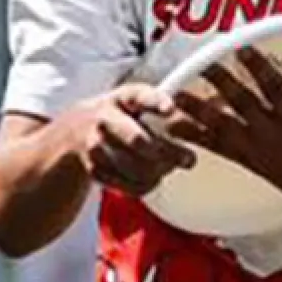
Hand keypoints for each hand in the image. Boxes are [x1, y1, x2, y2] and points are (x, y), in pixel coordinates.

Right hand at [73, 83, 195, 195]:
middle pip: (137, 139)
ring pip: (133, 165)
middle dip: (167, 152)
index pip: (140, 96)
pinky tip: (151, 180)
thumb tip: (207, 118)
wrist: (74, 133)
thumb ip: (167, 108)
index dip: (156, 102)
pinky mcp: (93, 168)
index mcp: (123, 97)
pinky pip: (124, 184)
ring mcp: (95, 145)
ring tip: (169, 168)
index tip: (171, 109)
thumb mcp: (138, 102)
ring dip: (157, 171)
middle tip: (190, 160)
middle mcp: (105, 118)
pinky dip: (143, 185)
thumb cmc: (121, 116)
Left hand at [167, 47, 281, 219]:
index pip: (275, 88)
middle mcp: (276, 135)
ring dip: (199, 111)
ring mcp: (261, 151)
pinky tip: (177, 129)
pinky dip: (198, 138)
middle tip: (201, 64)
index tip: (241, 49)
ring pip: (224, 127)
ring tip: (177, 97)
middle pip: (243, 104)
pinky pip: (221, 149)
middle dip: (221, 83)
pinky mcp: (254, 164)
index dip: (258, 68)